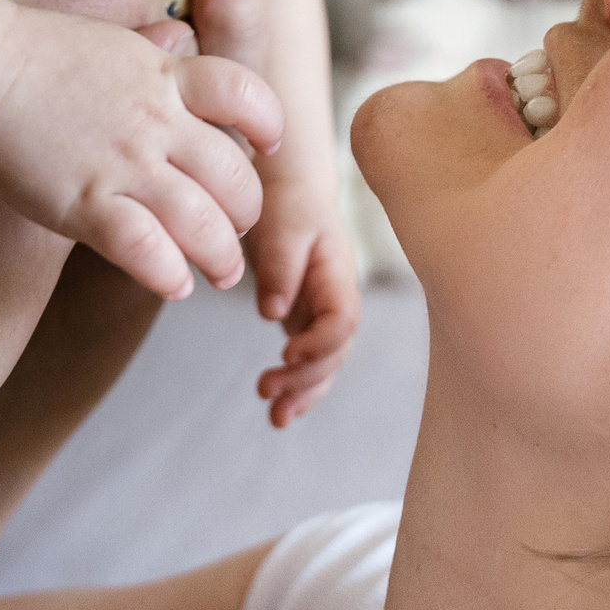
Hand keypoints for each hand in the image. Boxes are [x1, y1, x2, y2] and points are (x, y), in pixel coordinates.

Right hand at [0, 7, 282, 300]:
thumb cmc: (36, 55)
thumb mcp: (114, 38)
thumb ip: (156, 54)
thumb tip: (184, 37)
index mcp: (166, 75)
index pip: (245, 94)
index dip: (269, 123)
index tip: (269, 145)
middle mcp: (156, 121)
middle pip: (235, 174)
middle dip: (248, 211)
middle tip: (240, 229)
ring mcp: (123, 165)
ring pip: (202, 222)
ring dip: (221, 256)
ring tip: (221, 273)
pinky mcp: (85, 204)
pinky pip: (146, 249)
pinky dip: (169, 274)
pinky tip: (175, 285)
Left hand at [182, 0, 359, 426]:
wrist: (268, 37)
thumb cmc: (245, 31)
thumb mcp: (234, 12)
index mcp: (295, 167)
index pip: (306, 224)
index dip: (292, 267)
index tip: (264, 307)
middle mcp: (312, 208)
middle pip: (335, 290)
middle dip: (316, 348)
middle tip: (278, 388)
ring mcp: (308, 233)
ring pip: (328, 315)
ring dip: (312, 364)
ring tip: (275, 403)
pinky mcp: (296, 247)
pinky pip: (310, 316)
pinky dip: (301, 353)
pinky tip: (271, 382)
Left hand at [247, 179, 360, 426]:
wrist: (291, 191)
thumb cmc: (288, 204)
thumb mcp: (282, 227)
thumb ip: (280, 267)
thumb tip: (273, 313)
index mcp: (338, 276)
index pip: (343, 320)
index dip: (320, 342)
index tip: (285, 352)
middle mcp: (337, 299)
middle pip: (336, 351)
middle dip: (306, 378)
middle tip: (266, 389)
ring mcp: (323, 314)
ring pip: (325, 364)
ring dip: (304, 393)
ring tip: (275, 417)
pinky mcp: (304, 321)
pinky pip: (308, 361)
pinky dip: (297, 387)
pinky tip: (278, 412)